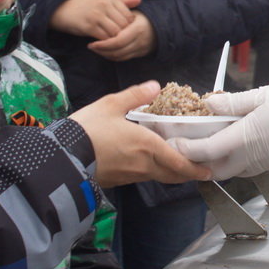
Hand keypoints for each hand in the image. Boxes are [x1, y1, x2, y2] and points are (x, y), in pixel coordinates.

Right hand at [50, 0, 141, 39]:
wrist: (62, 10)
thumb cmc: (86, 6)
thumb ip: (122, 1)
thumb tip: (139, 0)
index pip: (129, 15)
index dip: (128, 26)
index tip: (124, 30)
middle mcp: (104, 4)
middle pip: (123, 25)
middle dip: (123, 34)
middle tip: (119, 38)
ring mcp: (96, 15)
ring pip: (116, 32)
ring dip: (115, 39)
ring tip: (111, 40)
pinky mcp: (89, 26)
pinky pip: (105, 38)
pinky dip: (106, 42)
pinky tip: (102, 41)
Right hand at [70, 81, 209, 187]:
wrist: (61, 156)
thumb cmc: (87, 129)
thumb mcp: (111, 104)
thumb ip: (136, 95)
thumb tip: (155, 86)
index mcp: (147, 146)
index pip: (178, 162)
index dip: (194, 169)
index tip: (207, 172)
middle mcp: (143, 165)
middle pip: (171, 175)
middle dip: (186, 174)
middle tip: (198, 170)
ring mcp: (130, 176)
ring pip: (157, 177)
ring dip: (169, 174)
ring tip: (177, 165)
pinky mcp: (117, 181)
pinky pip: (141, 178)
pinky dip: (151, 173)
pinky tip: (149, 163)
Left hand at [88, 11, 155, 60]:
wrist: (162, 26)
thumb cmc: (143, 17)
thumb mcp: (133, 12)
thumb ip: (119, 15)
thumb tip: (103, 15)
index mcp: (138, 28)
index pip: (118, 40)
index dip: (104, 44)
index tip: (92, 42)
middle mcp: (140, 40)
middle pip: (117, 51)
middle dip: (102, 50)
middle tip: (91, 46)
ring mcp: (141, 49)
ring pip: (120, 56)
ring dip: (105, 54)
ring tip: (96, 48)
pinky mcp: (140, 54)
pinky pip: (124, 58)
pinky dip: (112, 56)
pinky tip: (105, 51)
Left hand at [170, 82, 268, 179]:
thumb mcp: (266, 95)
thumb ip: (235, 102)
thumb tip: (211, 103)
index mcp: (244, 138)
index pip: (204, 150)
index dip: (184, 148)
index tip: (171, 143)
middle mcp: (251, 156)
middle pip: (214, 169)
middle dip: (196, 163)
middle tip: (186, 148)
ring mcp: (264, 163)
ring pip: (231, 170)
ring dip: (216, 161)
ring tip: (210, 143)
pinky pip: (248, 167)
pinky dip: (236, 159)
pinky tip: (238, 142)